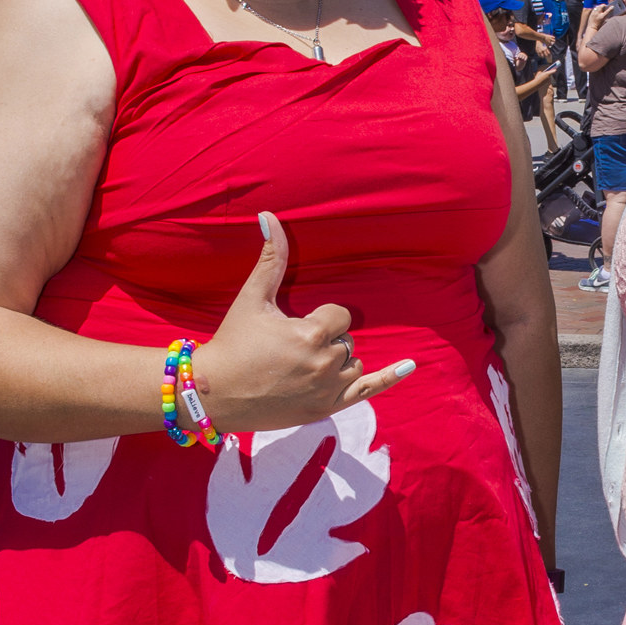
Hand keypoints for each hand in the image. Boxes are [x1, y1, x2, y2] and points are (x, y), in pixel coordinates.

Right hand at [192, 214, 413, 435]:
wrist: (214, 393)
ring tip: (301, 365)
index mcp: (311, 334)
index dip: (318, 319)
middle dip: (324, 341)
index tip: (292, 328)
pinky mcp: (327, 408)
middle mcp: (325, 363)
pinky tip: (410, 365)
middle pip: (346, 340)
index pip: (339, 316)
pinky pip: (369, 390)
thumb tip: (269, 216)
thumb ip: (271, 259)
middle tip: (289, 350)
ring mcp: (328, 389)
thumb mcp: (252, 299)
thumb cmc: (233, 343)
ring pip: (353, 363)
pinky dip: (391, 378)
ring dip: (336, 361)